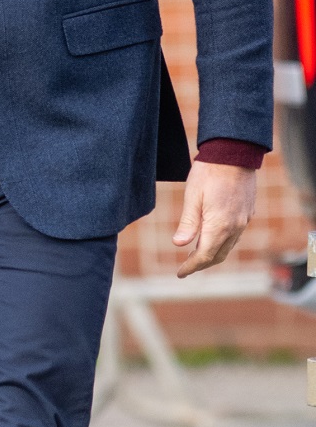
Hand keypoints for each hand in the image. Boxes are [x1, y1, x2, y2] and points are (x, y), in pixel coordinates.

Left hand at [172, 161, 255, 278]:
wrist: (235, 153)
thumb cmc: (210, 172)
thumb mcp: (192, 197)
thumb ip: (188, 223)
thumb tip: (178, 244)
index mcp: (219, 225)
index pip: (204, 256)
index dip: (192, 266)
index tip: (180, 273)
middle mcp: (235, 227)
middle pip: (218, 255)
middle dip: (201, 264)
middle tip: (186, 267)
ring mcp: (244, 220)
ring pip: (228, 246)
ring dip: (212, 254)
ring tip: (195, 254)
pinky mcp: (247, 212)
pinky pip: (235, 235)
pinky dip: (222, 243)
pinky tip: (212, 238)